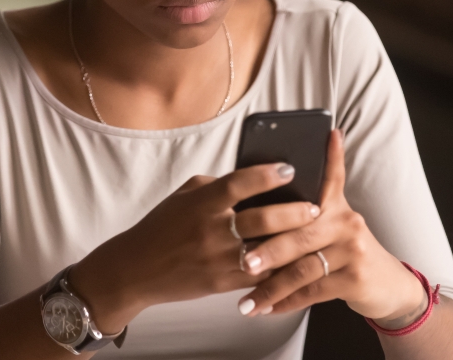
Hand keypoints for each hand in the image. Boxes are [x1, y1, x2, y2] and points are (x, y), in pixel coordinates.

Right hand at [69, 162, 320, 331]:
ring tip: (314, 234)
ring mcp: (217, 259)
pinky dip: (279, 269)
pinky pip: (258, 276)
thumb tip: (253, 177)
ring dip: (293, 242)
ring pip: (265, 250)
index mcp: (201, 202)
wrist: (136, 269)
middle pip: (262, 219)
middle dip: (294, 212)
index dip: (267, 174)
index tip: (290, 168)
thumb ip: (217, 186)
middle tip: (316, 206)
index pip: (239, 183)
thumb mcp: (184, 196)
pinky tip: (297, 261)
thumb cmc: (162, 227)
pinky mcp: (221, 283)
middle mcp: (210, 230)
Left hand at [234, 130, 427, 326]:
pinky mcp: (355, 278)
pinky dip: (287, 302)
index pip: (330, 175)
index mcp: (335, 205)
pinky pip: (313, 292)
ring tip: (246, 301)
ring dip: (271, 287)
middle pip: (300, 233)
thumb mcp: (332, 225)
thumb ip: (303, 213)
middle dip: (267, 249)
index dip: (329, 154)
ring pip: (303, 268)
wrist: (386, 285)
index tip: (326, 133)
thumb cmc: (344, 252)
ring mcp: (353, 249)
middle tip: (240, 261)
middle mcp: (346, 221)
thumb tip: (260, 199)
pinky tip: (266, 309)